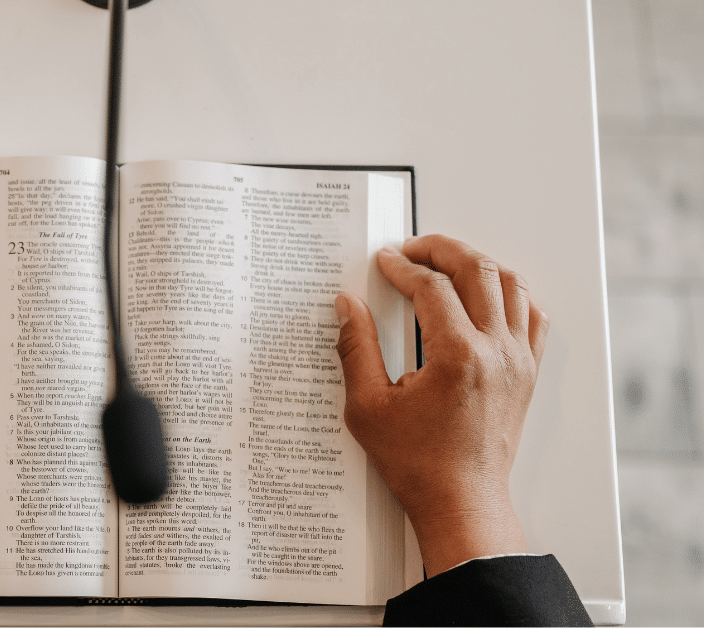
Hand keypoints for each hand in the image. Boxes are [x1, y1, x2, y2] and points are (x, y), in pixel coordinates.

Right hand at [334, 234, 548, 575]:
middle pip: (477, 270)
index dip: (402, 268)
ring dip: (477, 263)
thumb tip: (348, 306)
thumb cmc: (417, 463)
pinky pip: (533, 315)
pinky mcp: (527, 373)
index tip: (384, 262)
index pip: (431, 287)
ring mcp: (518, 361)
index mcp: (457, 357)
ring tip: (447, 263)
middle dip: (441, 250)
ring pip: (511, 284)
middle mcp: (495, 352)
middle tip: (413, 249)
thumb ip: (356, 348)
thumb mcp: (368, 406)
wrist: (460, 501)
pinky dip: (511, 293)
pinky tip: (488, 294)